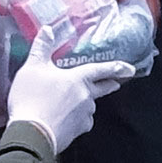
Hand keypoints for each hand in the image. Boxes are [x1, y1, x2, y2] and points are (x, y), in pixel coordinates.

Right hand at [7, 45, 136, 152]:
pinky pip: (81, 122)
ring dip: (84, 103)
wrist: (31, 132)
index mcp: (78, 79)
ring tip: (67, 103)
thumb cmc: (31, 98)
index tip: (130, 68)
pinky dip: (74, 119)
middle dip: (110, 85)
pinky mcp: (78, 132)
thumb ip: (41, 47)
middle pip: (102, 89)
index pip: (100, 70)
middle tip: (117, 83)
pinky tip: (63, 118)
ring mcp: (84, 116)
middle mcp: (86, 97)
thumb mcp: (32, 68)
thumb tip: (48, 29)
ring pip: (89, 107)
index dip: (115, 67)